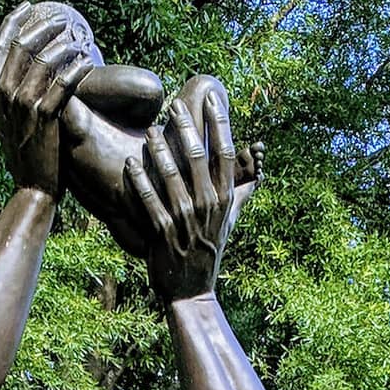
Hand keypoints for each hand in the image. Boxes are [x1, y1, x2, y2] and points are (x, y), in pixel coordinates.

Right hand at [0, 3, 93, 198]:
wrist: (32, 188)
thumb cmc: (27, 155)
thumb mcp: (11, 121)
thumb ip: (14, 95)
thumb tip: (29, 70)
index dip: (13, 21)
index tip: (29, 7)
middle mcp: (4, 94)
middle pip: (22, 45)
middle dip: (43, 26)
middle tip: (63, 20)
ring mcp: (23, 105)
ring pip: (43, 60)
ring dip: (63, 44)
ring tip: (79, 39)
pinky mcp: (45, 117)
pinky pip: (63, 83)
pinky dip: (75, 69)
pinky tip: (86, 62)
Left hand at [126, 81, 240, 301]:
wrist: (192, 290)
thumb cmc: (210, 251)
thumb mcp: (230, 222)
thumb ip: (241, 192)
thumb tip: (259, 168)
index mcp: (225, 200)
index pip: (225, 153)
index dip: (219, 123)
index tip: (211, 98)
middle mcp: (207, 207)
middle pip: (198, 157)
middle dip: (185, 126)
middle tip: (173, 104)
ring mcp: (185, 220)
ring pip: (171, 175)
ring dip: (158, 149)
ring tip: (150, 130)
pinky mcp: (163, 233)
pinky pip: (149, 201)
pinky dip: (139, 181)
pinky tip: (130, 163)